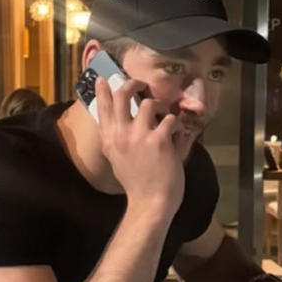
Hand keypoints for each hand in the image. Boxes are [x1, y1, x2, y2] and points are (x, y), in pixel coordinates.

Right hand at [95, 76, 185, 217]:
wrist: (150, 203)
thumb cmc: (137, 185)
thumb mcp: (118, 161)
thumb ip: (119, 141)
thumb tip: (124, 126)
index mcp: (109, 140)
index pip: (103, 109)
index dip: (102, 91)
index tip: (101, 78)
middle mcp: (121, 135)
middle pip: (122, 95)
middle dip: (133, 84)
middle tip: (142, 84)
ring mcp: (139, 137)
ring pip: (148, 103)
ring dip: (161, 107)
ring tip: (166, 116)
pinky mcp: (159, 141)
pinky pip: (170, 120)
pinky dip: (177, 125)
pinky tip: (179, 135)